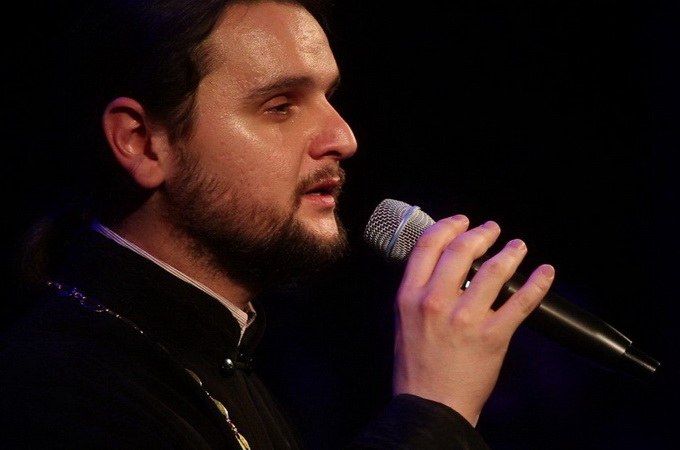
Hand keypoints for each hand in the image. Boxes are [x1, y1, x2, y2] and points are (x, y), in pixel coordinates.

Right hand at [392, 215, 554, 425]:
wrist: (430, 405)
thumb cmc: (415, 366)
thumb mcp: (404, 320)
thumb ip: (418, 291)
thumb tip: (441, 266)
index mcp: (410, 296)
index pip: (428, 246)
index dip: (448, 226)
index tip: (461, 221)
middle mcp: (436, 302)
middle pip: (462, 250)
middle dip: (482, 233)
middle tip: (493, 230)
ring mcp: (466, 318)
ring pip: (494, 270)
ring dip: (511, 252)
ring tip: (518, 247)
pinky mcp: (493, 336)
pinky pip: (521, 302)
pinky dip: (537, 283)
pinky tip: (545, 273)